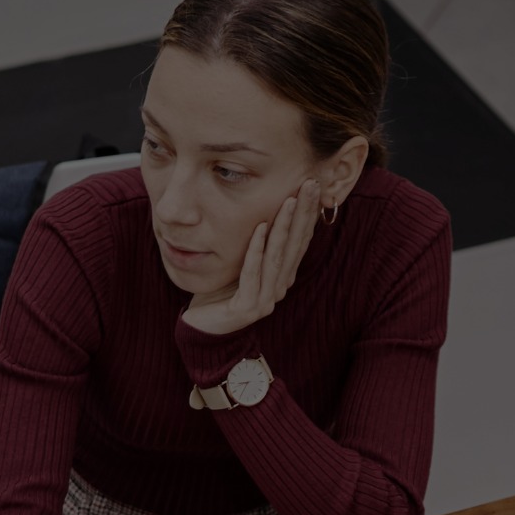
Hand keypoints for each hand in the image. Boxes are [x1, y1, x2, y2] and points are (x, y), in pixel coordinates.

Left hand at [181, 179, 319, 335]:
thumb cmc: (219, 294)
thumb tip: (266, 211)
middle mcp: (278, 288)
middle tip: (310, 185)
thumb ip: (258, 246)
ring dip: (284, 228)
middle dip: (303, 213)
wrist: (202, 331)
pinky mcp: (248, 309)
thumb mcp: (242, 264)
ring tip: (289, 201)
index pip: (299, 240)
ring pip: (277, 258)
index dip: (307, 213)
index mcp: (281, 277)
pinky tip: (259, 228)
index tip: (312, 184)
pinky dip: (255, 250)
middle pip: (294, 245)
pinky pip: (252, 273)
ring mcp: (265, 299)